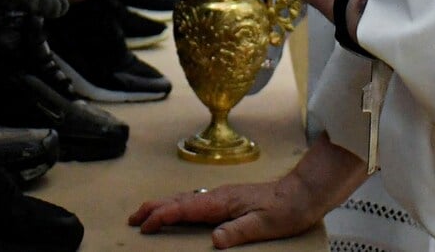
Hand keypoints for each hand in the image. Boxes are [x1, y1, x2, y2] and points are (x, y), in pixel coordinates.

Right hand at [127, 179, 320, 248]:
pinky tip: (178, 211)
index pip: (183, 207)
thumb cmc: (285, 210)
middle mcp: (218, 196)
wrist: (302, 194)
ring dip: (163, 206)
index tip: (144, 225)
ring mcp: (222, 196)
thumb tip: (214, 240)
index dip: (161, 216)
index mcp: (222, 202)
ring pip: (184, 199)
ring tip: (147, 215)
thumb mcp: (263, 225)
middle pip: (178, 199)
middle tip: (133, 219)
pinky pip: (195, 201)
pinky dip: (178, 205)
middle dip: (153, 208)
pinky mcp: (228, 199)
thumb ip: (237, 232)